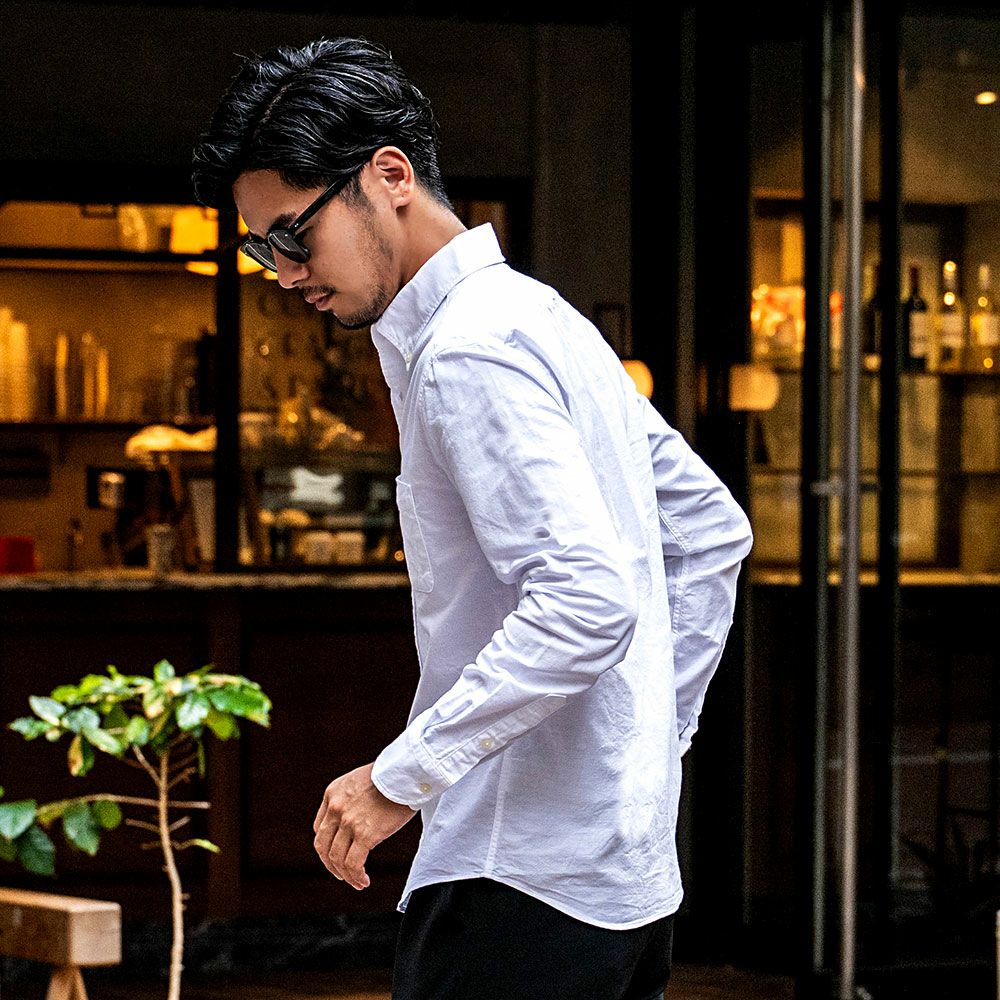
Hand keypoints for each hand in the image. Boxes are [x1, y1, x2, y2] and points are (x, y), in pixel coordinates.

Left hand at [312, 762, 416, 889]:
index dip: (327, 846)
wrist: (407, 771)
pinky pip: (354, 864)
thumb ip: (350, 799)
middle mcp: (336, 808)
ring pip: (337, 859)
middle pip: (323, 846)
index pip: (319, 828)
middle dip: (331, 865)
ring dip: (345, 875)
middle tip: (342, 874)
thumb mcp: (358, 781)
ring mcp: (349, 822)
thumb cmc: (391, 774)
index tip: (336, 855)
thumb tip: (355, 818)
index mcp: (332, 794)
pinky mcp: (365, 834)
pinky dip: (356, 876)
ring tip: (357, 882)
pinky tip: (364, 881)